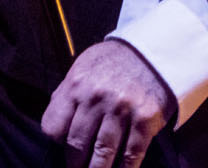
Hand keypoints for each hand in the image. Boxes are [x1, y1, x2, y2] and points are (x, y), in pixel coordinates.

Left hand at [41, 40, 174, 167]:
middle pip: (76, 145)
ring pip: (102, 154)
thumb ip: (67, 94)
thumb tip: (55, 127)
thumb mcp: (83, 67)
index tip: (63, 148)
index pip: (53, 127)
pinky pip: (131, 154)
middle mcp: (96, 98)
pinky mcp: (145, 120)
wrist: (154, 50)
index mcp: (76, 85)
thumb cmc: (115, 62)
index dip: (57, 142)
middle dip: (75, 165)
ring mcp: (121, 110)